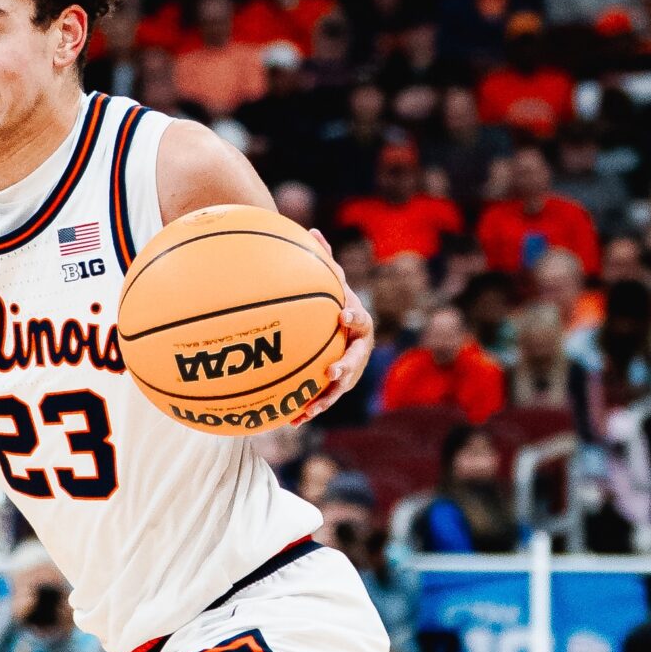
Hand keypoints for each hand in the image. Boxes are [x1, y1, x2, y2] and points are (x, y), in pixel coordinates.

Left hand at [309, 227, 372, 415]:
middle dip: (344, 368)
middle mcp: (358, 351)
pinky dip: (308, 410)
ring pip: (339, 389)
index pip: (360, 321)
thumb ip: (324, 261)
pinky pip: (322, 400)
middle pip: (355, 362)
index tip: (343, 315)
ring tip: (309, 410)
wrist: (346, 331)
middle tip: (333, 372)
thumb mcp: (332, 284)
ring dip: (325, 400)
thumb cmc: (336, 304)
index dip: (354, 319)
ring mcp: (350, 372)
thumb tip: (312, 230)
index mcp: (359, 325)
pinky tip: (290, 421)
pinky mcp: (336, 388)